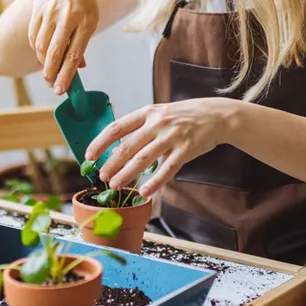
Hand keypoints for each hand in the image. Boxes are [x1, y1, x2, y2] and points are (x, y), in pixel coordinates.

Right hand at [28, 0, 97, 94]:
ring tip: (48, 72)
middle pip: (55, 52)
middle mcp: (67, 17)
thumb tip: (78, 68)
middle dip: (51, 73)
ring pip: (42, 46)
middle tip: (51, 86)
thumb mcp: (91, 20)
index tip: (61, 90)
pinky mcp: (38, 10)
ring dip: (43, 63)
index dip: (67, 74)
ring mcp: (51, 13)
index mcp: (86, 21)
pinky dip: (37, 49)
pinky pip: (34, 36)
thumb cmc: (84, 3)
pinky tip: (41, 55)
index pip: (74, 54)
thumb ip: (82, 43)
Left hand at [86, 99, 238, 197]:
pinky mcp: (186, 149)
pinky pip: (168, 169)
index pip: (116, 127)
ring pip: (144, 158)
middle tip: (102, 177)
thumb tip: (118, 148)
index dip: (100, 142)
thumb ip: (141, 128)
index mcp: (147, 113)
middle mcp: (157, 123)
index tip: (89, 156)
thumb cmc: (184, 116)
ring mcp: (172, 136)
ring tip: (116, 185)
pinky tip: (145, 191)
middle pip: (127, 146)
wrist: (216, 115)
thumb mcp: (160, 114)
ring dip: (128, 174)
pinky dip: (155, 182)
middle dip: (111, 163)